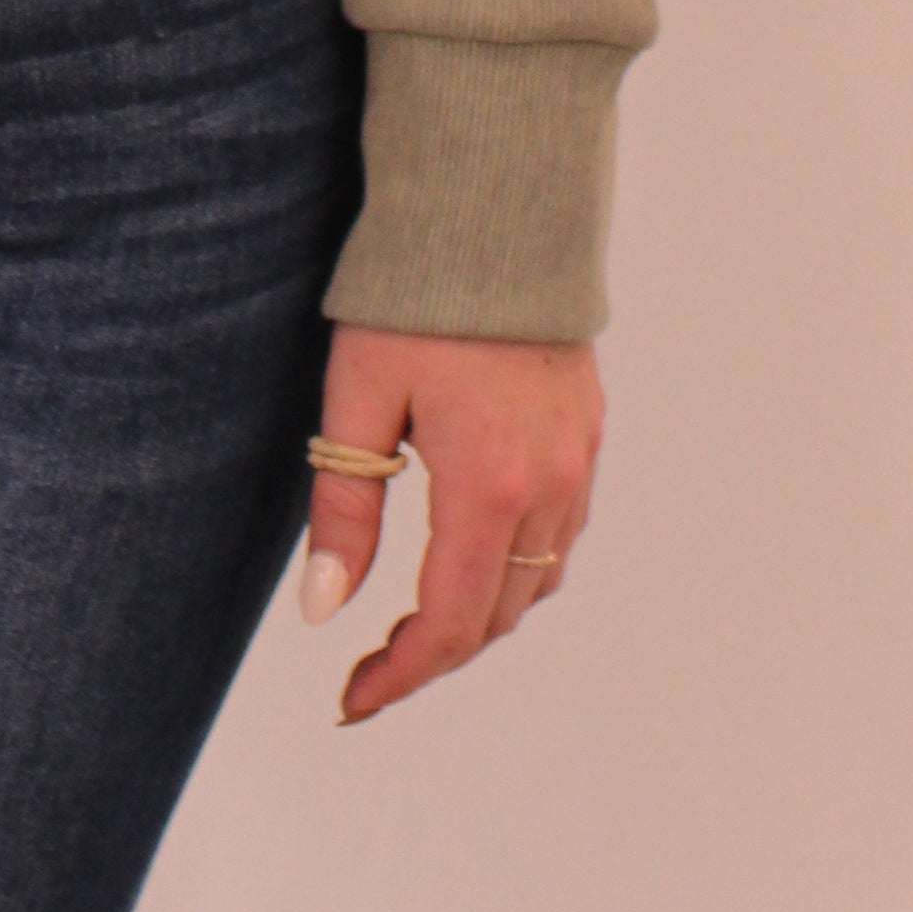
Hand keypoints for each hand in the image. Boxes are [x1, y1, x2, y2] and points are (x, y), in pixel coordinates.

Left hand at [296, 325, 601, 725]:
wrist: (498, 211)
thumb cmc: (414, 298)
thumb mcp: (357, 399)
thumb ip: (343, 508)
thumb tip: (325, 610)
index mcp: (489, 487)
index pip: (450, 623)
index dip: (401, 676)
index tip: (351, 700)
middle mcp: (549, 487)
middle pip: (498, 617)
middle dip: (434, 655)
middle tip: (370, 670)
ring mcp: (578, 462)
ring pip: (538, 584)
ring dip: (480, 617)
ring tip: (414, 623)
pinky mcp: (587, 434)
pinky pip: (560, 536)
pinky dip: (517, 570)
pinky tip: (471, 557)